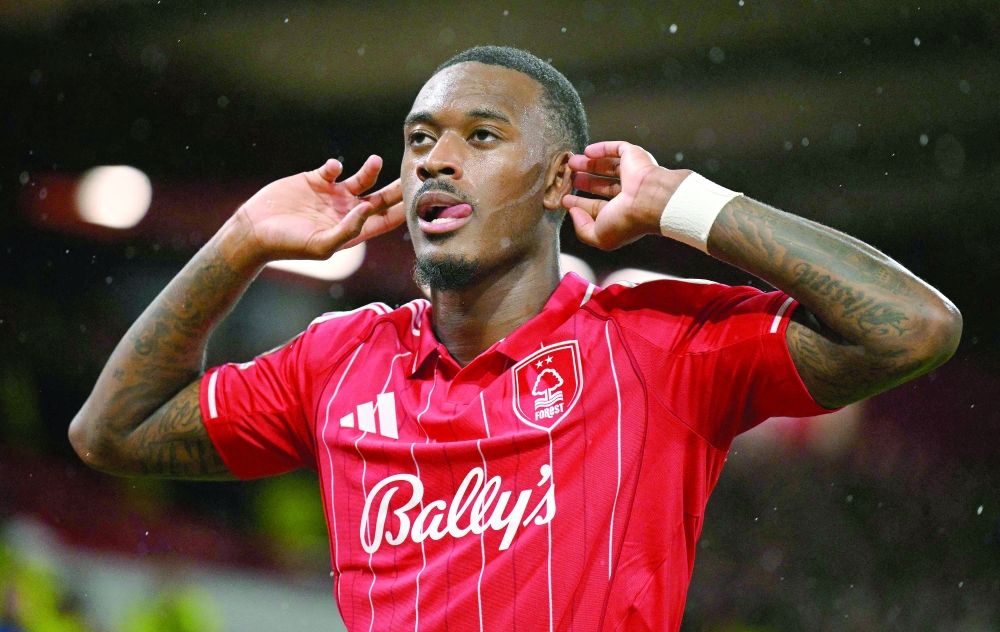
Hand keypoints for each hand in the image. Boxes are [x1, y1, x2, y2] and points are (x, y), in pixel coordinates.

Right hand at [226, 156, 403, 267]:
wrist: (255, 231)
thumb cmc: (288, 245)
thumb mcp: (321, 245)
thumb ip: (348, 230)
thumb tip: (368, 210)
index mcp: (352, 230)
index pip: (385, 221)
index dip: (403, 212)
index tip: (420, 202)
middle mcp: (346, 212)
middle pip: (381, 199)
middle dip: (397, 189)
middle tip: (415, 175)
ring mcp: (332, 195)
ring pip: (362, 179)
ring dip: (371, 170)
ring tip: (376, 161)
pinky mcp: (315, 180)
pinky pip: (332, 168)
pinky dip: (335, 165)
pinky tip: (331, 168)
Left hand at [562, 141, 690, 250]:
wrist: (649, 199)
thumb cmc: (626, 220)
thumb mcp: (599, 236)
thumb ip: (583, 229)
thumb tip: (574, 213)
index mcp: (621, 213)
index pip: (598, 207)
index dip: (580, 204)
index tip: (566, 199)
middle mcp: (628, 194)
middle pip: (602, 185)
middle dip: (585, 181)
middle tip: (569, 178)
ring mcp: (632, 174)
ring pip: (608, 167)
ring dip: (589, 164)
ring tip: (572, 162)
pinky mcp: (634, 156)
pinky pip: (618, 148)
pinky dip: (602, 148)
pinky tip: (588, 151)